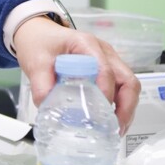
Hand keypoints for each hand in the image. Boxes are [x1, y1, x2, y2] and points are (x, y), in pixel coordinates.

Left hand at [13, 17, 140, 132]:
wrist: (37, 35)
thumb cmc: (39, 43)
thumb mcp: (35, 63)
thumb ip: (41, 85)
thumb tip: (49, 109)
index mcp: (86, 44)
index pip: (105, 69)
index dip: (105, 92)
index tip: (98, 112)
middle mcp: (104, 52)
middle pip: (127, 79)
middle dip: (125, 106)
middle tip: (115, 129)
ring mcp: (109, 60)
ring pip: (128, 85)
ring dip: (126, 108)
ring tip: (116, 129)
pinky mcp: (107, 70)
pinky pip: (120, 88)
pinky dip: (119, 105)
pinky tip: (110, 120)